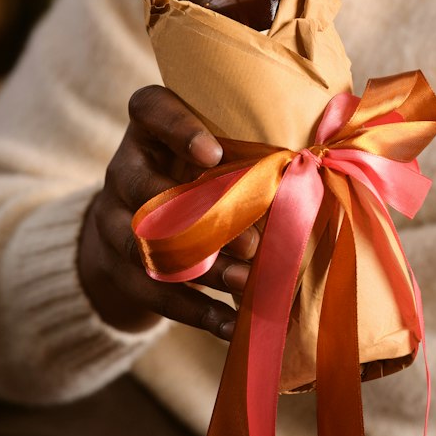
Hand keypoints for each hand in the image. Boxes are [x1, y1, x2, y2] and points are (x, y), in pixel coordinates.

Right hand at [77, 85, 256, 337]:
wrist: (135, 223)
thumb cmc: (200, 175)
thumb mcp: (215, 151)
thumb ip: (252, 151)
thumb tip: (323, 164)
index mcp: (150, 129)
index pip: (150, 109)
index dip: (177, 128)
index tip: (214, 152)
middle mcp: (124, 170)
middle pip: (145, 189)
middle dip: (201, 218)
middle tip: (252, 242)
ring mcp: (113, 221)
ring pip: (148, 247)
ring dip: (204, 269)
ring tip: (249, 283)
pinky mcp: (117, 269)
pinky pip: (154, 294)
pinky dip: (197, 312)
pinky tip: (233, 326)